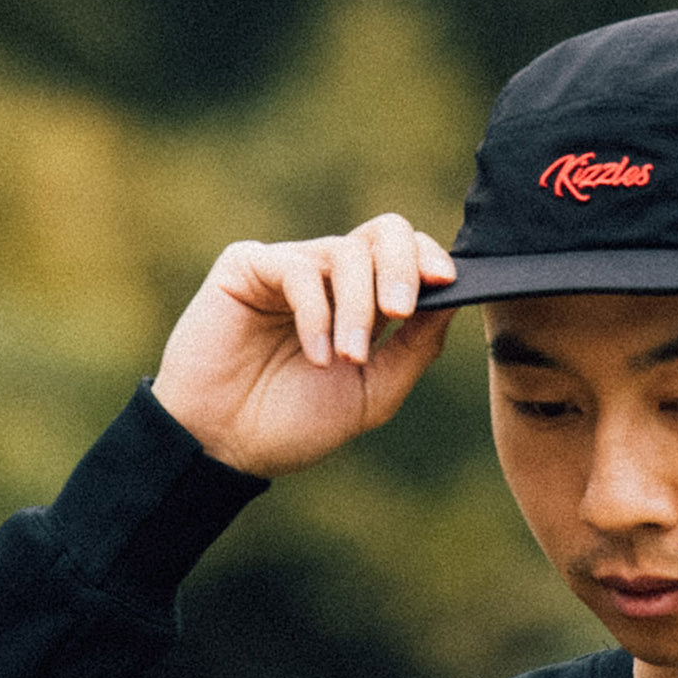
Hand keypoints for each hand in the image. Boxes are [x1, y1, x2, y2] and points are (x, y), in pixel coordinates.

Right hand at [151, 215, 458, 477]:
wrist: (225, 444)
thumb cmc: (294, 424)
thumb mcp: (372, 394)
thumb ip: (414, 349)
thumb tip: (452, 299)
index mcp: (363, 304)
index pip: (407, 257)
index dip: (429, 259)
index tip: (445, 283)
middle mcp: (329, 278)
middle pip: (384, 232)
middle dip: (402, 266)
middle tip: (399, 310)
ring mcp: (290, 267)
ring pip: (346, 253)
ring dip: (357, 308)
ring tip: (346, 358)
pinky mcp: (248, 265)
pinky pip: (298, 268)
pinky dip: (317, 314)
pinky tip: (316, 355)